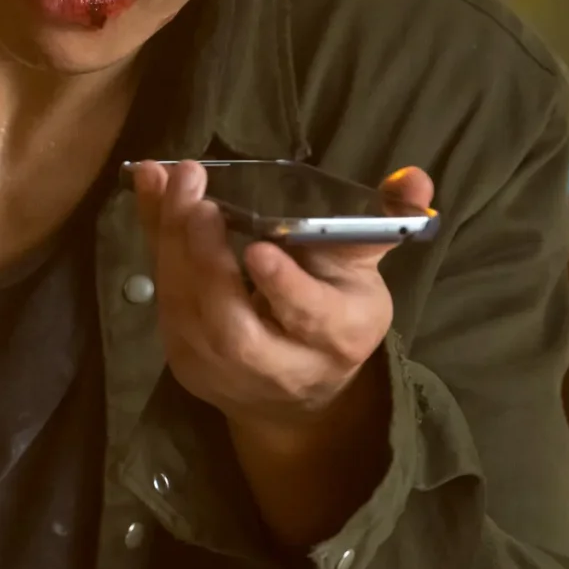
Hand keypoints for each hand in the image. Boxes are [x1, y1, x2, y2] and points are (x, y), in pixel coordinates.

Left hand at [129, 160, 433, 547]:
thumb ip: (384, 218)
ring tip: (169, 186)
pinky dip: (155, 250)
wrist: (301, 392)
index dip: (284, 287)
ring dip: (171, 248)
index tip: (259, 248)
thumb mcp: (362, 265)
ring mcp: (227, 375)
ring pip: (188, 316)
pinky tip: (154, 200)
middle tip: (197, 199)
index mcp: (338, 336)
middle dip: (207, 261)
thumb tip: (414, 176)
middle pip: (234, 326)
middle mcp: (282, 367)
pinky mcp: (188, 367)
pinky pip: (164, 305)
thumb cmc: (334, 308)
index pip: (309, 317)